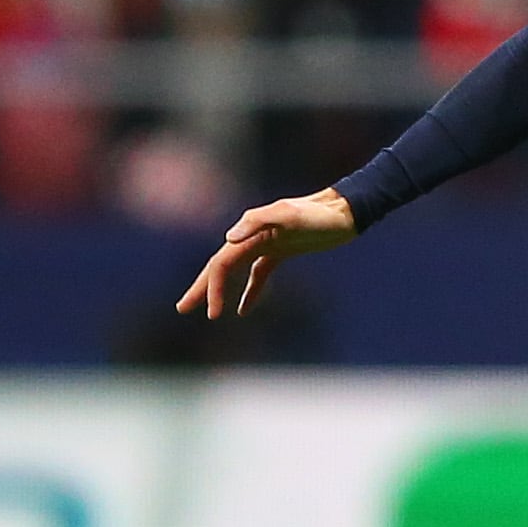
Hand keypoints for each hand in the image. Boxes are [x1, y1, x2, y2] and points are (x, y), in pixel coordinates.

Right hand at [175, 188, 356, 318]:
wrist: (345, 211)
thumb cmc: (319, 213)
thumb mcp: (290, 214)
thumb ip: (257, 221)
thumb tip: (228, 238)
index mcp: (249, 231)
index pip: (221, 264)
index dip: (212, 288)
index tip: (213, 314)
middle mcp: (253, 237)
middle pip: (220, 267)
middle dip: (201, 289)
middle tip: (182, 309)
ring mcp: (266, 245)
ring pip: (236, 271)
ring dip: (219, 290)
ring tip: (209, 312)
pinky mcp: (281, 251)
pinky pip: (258, 274)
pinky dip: (250, 292)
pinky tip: (243, 310)